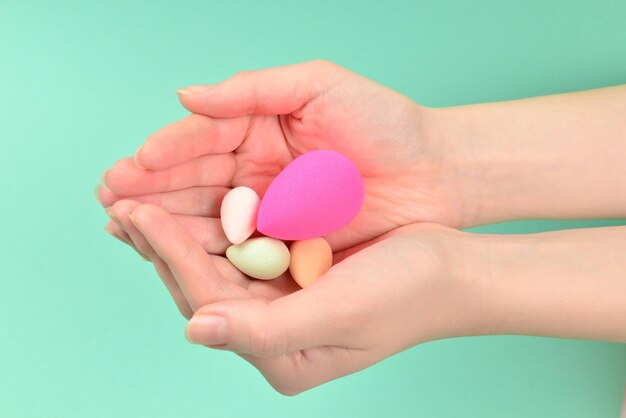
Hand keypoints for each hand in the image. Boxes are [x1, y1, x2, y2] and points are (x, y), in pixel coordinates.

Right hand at [98, 60, 463, 253]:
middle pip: (194, 179)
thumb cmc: (384, 122)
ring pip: (207, 214)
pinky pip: (237, 247)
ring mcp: (268, 206)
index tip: (129, 168)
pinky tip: (172, 252)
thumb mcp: (319, 85)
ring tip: (127, 228)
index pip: (201, 137)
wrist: (433, 173)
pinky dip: (204, 250)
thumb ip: (252, 89)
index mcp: (259, 124)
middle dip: (151, 190)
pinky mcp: (284, 240)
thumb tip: (184, 94)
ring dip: (167, 222)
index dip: (164, 153)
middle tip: (111, 202)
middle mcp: (256, 166)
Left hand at [108, 202, 481, 394]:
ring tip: (141, 200)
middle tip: (122, 202)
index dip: (172, 257)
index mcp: (282, 355)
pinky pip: (238, 250)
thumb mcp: (340, 315)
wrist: (452, 269)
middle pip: (203, 287)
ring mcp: (281, 305)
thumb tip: (195, 332)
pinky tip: (189, 202)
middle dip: (163, 244)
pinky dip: (211, 224)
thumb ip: (266, 331)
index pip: (210, 303)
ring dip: (179, 231)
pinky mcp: (290, 277)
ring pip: (214, 266)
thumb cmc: (407, 293)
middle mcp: (275, 334)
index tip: (139, 212)